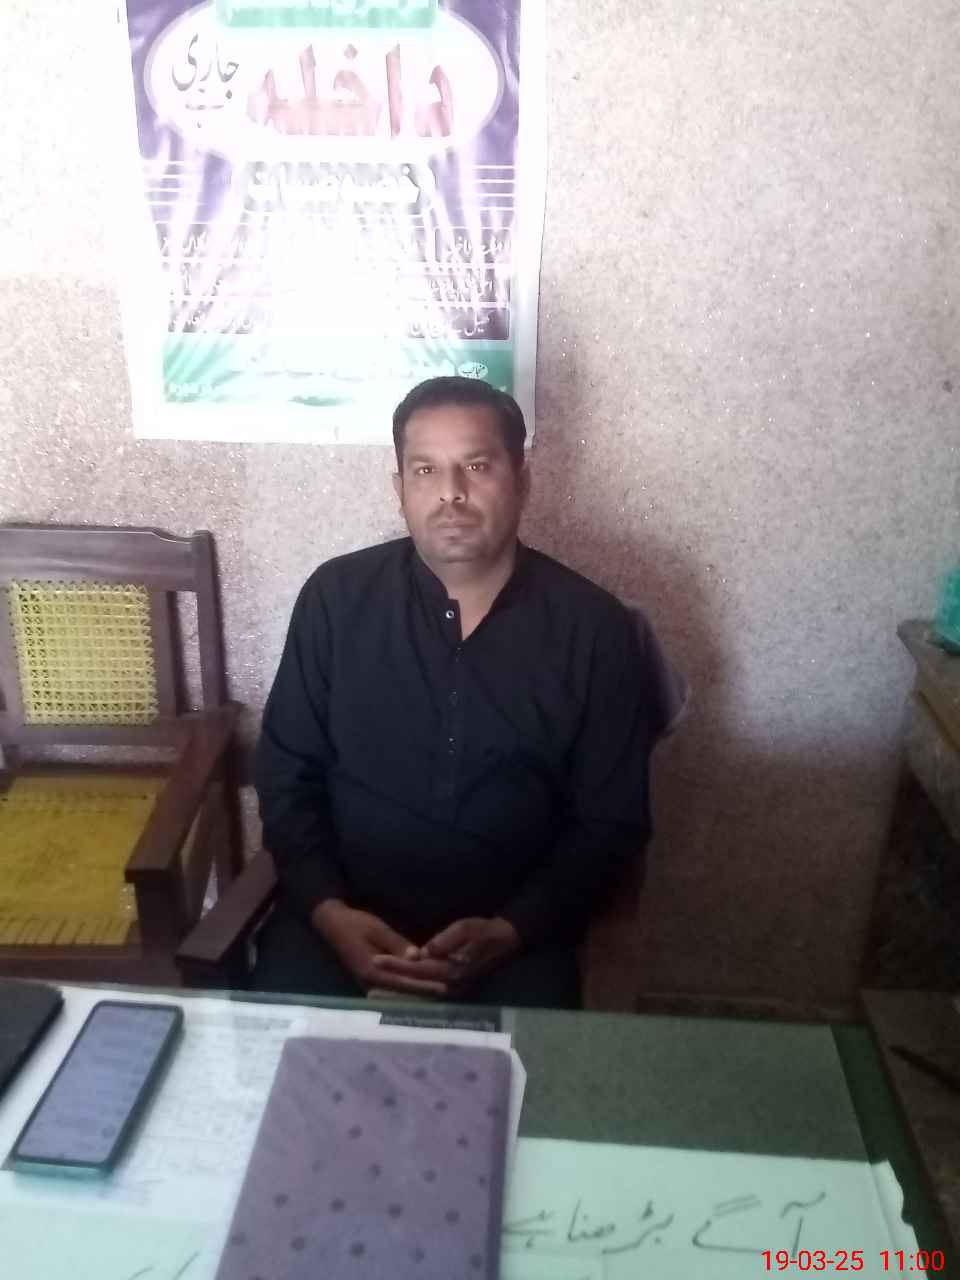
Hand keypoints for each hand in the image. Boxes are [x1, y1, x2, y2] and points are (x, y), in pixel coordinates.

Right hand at [311, 899, 451, 996]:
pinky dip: (405, 990)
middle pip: (402, 993)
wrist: (332, 924)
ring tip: (437, 993)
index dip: (424, 985)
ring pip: (396, 994)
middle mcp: (370, 983)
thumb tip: (417, 957)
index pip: (404, 981)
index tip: (443, 987)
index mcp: (372, 970)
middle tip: (447, 993)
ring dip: (415, 993)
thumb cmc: (355, 924)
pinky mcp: (368, 981)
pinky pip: (390, 990)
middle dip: (423, 993)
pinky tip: (418, 989)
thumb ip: (397, 944)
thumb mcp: (378, 929)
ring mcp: (367, 984)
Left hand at [374, 916, 519, 991]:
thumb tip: (423, 952)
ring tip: (375, 990)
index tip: (376, 959)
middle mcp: (451, 986)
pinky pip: (426, 991)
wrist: (505, 940)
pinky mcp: (452, 988)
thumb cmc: (483, 931)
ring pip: (419, 992)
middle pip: (415, 986)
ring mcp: (452, 990)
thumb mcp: (464, 929)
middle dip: (392, 983)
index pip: (417, 969)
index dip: (396, 964)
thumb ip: (443, 942)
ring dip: (398, 991)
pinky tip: (396, 989)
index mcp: (452, 971)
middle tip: (368, 984)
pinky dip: (411, 990)